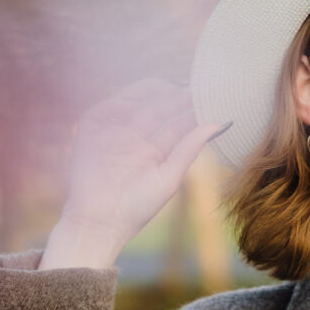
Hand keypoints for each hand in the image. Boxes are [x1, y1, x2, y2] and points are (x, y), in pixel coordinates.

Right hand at [42, 78, 228, 268]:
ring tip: (171, 88)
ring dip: (150, 93)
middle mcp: (136, 137)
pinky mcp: (90, 133)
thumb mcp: (170, 176)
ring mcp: (114, 133)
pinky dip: (118, 102)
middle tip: (194, 85)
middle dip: (175, 97)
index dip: (192, 109)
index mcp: (158, 149)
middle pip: (158, 108)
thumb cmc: (138, 208)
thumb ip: (189, 148)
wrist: (100, 224)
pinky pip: (104, 109)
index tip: (211, 96)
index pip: (178, 122)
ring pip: (133, 102)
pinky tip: (137, 100)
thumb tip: (219, 124)